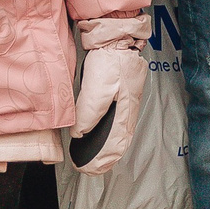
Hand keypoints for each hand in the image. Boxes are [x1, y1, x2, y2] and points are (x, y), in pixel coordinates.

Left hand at [72, 46, 147, 174]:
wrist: (117, 39)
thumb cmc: (109, 62)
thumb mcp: (96, 89)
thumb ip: (89, 113)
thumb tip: (80, 133)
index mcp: (125, 112)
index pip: (115, 144)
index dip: (102, 160)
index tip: (89, 169)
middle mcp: (129, 110)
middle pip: (120, 141)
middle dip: (106, 157)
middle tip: (91, 169)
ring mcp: (128, 101)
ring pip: (120, 131)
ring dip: (109, 147)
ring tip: (96, 157)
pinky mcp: (124, 93)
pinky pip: (119, 120)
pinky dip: (111, 132)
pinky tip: (103, 133)